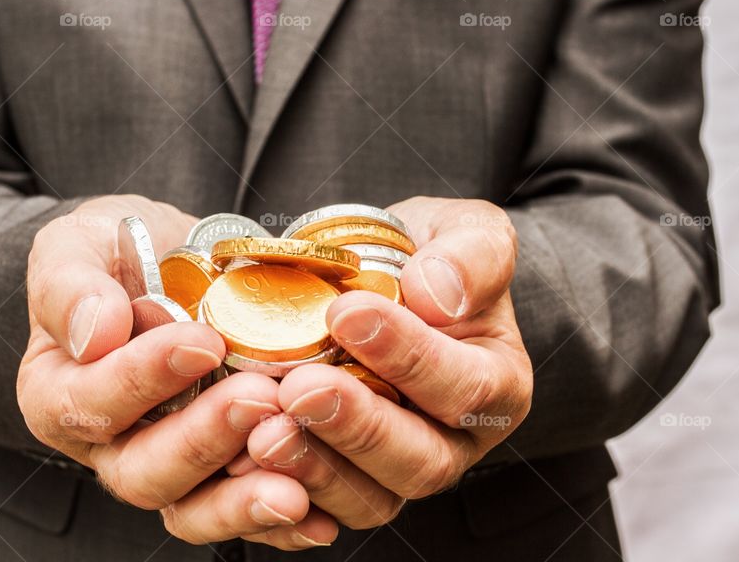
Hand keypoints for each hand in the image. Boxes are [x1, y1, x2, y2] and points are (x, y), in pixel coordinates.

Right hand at [17, 195, 336, 548]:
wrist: (175, 260)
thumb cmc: (118, 250)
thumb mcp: (77, 244)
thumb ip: (70, 285)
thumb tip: (95, 333)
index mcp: (58, 392)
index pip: (89, 404)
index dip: (142, 379)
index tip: (200, 342)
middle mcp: (109, 443)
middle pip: (143, 472)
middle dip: (204, 440)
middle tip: (259, 398)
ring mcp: (167, 464)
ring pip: (193, 508)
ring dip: (242, 498)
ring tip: (293, 480)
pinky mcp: (218, 475)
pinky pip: (241, 511)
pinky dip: (278, 520)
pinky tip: (316, 512)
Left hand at [241, 197, 532, 529]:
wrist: (386, 284)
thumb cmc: (430, 259)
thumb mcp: (467, 232)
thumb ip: (471, 255)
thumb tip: (436, 295)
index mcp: (496, 385)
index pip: (464, 386)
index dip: (408, 356)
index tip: (347, 313)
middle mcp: (455, 442)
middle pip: (419, 460)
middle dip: (356, 427)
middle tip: (299, 387)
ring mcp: (399, 471)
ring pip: (369, 497)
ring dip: (314, 466)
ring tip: (264, 431)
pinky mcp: (348, 484)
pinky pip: (321, 506)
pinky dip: (282, 487)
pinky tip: (242, 457)